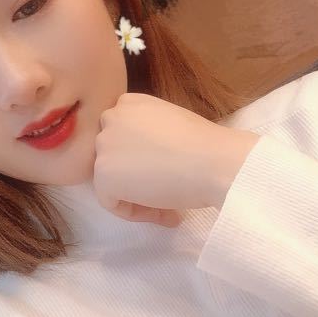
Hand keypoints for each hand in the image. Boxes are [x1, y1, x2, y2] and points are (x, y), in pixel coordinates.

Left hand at [92, 93, 259, 225]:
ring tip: (169, 208)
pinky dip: (134, 212)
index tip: (164, 173)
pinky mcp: (103, 175)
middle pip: (112, 155)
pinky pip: (110, 202)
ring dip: (135, 196)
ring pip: (110, 179)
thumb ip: (150, 134)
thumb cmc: (205, 144)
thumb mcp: (171, 124)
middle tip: (165, 191)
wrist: (214, 161)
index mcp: (130, 102)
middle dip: (135, 176)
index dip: (140, 157)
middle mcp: (111, 118)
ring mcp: (104, 146)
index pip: (121, 134)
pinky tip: (165, 214)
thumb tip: (146, 159)